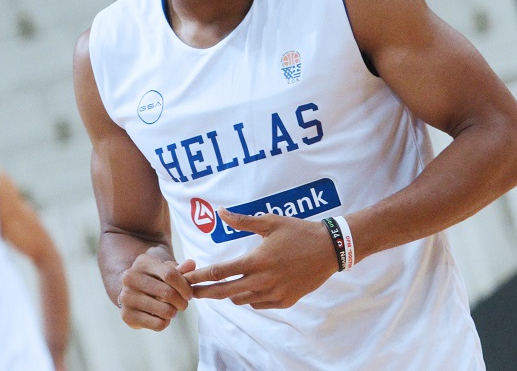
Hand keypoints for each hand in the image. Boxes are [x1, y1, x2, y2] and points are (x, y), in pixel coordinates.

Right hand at [118, 254, 195, 330]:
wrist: (131, 292)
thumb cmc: (153, 279)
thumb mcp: (165, 269)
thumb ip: (180, 269)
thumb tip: (191, 264)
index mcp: (142, 263)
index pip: (170, 274)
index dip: (184, 286)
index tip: (189, 294)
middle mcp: (130, 278)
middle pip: (168, 293)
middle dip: (181, 302)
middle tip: (183, 304)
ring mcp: (126, 297)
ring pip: (164, 311)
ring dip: (173, 312)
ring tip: (172, 310)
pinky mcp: (127, 315)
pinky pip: (157, 324)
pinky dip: (165, 322)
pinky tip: (161, 317)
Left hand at [183, 209, 339, 308]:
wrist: (330, 250)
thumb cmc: (299, 232)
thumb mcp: (271, 222)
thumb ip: (243, 220)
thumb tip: (220, 212)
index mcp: (257, 260)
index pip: (219, 272)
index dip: (199, 276)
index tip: (186, 279)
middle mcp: (264, 280)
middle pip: (225, 292)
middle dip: (205, 293)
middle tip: (191, 292)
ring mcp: (275, 294)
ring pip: (241, 300)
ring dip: (229, 294)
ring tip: (222, 287)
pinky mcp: (285, 301)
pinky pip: (258, 304)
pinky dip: (250, 297)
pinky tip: (249, 287)